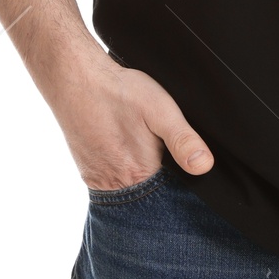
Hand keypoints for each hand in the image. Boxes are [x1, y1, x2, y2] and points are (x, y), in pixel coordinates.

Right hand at [48, 47, 213, 190]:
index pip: (168, 200)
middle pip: (148, 200)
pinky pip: (111, 182)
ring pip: (129, 192)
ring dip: (141, 181)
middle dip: (161, 187)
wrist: (75, 79)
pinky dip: (123, 174)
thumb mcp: (160, 110)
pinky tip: (127, 153)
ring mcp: (97, 180)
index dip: (181, 190)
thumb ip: (182, 140)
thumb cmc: (118, 92)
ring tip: (143, 153)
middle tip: (161, 155)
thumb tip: (204, 166)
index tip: (186, 177)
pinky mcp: (87, 171)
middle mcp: (114, 186)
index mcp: (138, 176)